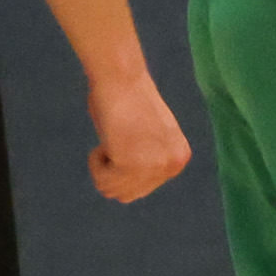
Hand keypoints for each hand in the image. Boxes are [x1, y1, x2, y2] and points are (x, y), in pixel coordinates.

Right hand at [81, 68, 188, 203]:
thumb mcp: (150, 138)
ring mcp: (154, 166)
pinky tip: (106, 139)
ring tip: (113, 139)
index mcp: (180, 158)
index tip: (127, 142)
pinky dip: (96, 162)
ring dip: (103, 167)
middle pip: (128, 195)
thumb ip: (148, 162)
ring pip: (112, 191)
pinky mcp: (132, 164)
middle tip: (117, 142)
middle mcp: (173, 165)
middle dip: (113, 173)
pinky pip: (102, 181)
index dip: (124, 168)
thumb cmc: (128, 102)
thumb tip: (130, 191)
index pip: (143, 188)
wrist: (122, 80)